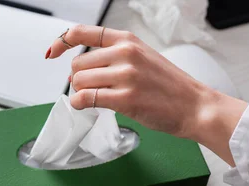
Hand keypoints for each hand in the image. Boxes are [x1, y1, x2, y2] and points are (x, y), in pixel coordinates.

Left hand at [47, 25, 246, 165]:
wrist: (195, 106)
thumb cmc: (170, 85)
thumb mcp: (143, 57)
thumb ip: (114, 56)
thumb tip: (79, 69)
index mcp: (128, 40)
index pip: (82, 32)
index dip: (61, 43)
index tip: (52, 53)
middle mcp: (125, 53)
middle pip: (77, 64)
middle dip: (77, 79)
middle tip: (87, 88)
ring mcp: (125, 75)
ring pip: (79, 81)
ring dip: (79, 92)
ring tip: (92, 98)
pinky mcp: (125, 98)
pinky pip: (85, 98)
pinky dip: (79, 103)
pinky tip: (85, 106)